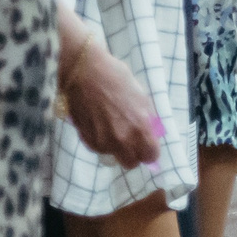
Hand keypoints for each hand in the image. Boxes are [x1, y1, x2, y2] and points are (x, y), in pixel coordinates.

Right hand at [62, 31, 161, 167]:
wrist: (85, 72)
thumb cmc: (117, 78)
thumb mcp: (142, 97)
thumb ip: (147, 119)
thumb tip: (152, 134)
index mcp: (140, 126)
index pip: (150, 155)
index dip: (150, 151)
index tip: (148, 145)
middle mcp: (121, 139)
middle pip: (130, 163)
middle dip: (133, 154)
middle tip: (131, 141)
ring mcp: (101, 141)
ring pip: (112, 155)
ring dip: (115, 146)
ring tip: (112, 125)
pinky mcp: (86, 139)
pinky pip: (98, 149)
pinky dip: (101, 141)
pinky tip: (100, 124)